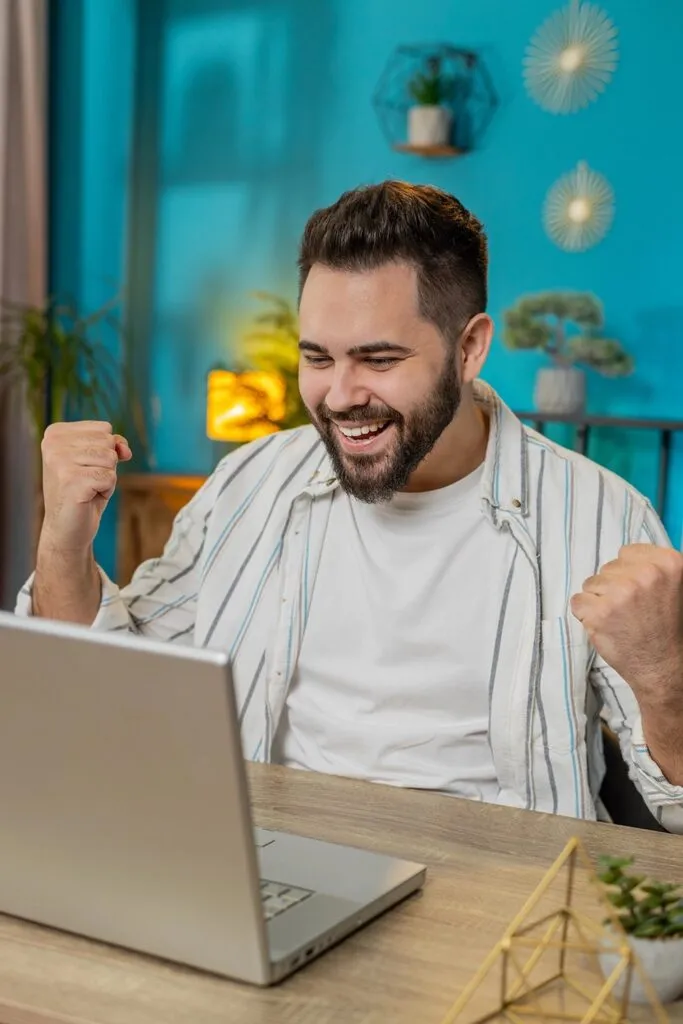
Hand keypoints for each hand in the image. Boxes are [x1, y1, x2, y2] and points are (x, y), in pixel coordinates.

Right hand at [39, 421, 131, 553]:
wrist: (66, 527)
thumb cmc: (83, 491)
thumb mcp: (99, 460)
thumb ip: (113, 445)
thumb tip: (124, 450)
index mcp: (55, 433)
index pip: (104, 428)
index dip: (105, 451)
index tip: (85, 467)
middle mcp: (53, 443)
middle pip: (108, 441)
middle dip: (107, 465)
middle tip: (87, 481)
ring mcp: (60, 461)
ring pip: (110, 459)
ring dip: (107, 478)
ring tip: (87, 488)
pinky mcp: (71, 480)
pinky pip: (110, 477)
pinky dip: (106, 490)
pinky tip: (88, 497)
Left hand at [571, 544, 682, 708]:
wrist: (662, 667)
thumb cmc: (665, 628)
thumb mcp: (672, 586)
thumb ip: (652, 566)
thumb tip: (624, 554)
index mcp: (668, 563)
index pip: (627, 552)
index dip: (627, 573)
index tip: (638, 591)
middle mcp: (646, 574)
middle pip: (608, 567)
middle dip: (613, 587)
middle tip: (631, 610)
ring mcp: (621, 593)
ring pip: (591, 583)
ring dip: (599, 601)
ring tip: (620, 619)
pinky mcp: (600, 613)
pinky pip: (577, 601)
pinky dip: (586, 614)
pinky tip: (606, 626)